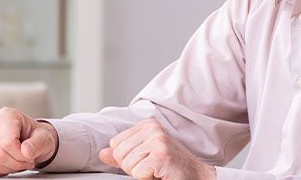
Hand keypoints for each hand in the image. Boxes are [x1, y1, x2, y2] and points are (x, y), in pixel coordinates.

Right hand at [0, 107, 58, 176]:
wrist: (29, 140)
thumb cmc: (35, 136)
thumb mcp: (44, 138)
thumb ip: (37, 144)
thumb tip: (25, 151)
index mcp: (7, 115)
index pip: (7, 142)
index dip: (20, 155)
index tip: (29, 155)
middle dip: (16, 163)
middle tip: (26, 160)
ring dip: (9, 168)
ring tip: (18, 161)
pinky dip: (0, 171)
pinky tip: (8, 163)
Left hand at [98, 118, 215, 179]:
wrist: (197, 177)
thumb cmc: (171, 168)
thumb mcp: (144, 157)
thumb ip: (123, 155)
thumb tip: (103, 154)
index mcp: (147, 125)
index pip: (115, 144)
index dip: (128, 159)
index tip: (146, 161)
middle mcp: (153, 129)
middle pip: (119, 154)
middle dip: (133, 167)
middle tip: (152, 168)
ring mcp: (158, 140)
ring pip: (127, 164)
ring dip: (141, 174)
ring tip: (157, 170)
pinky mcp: (161, 155)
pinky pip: (137, 173)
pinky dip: (147, 179)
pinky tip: (161, 174)